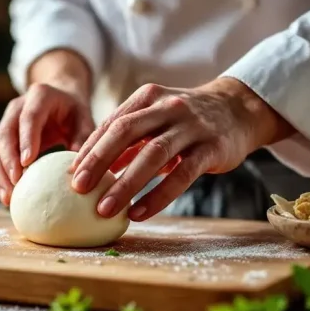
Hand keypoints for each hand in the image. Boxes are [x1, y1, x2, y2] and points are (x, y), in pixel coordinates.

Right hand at [0, 83, 94, 204]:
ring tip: (9, 196)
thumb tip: (77, 168)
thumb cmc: (73, 112)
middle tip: (16, 182)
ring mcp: (6, 123)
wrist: (58, 99)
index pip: (29, 117)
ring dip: (0, 173)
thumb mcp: (84, 118)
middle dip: (8, 160)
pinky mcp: (1, 139)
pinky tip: (7, 197)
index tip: (27, 162)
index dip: (26, 139)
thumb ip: (83, 138)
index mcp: (40, 96)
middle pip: (5, 133)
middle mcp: (17, 108)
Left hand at [69, 78, 292, 220]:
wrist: (239, 109)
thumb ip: (127, 137)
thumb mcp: (156, 116)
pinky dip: (158, 196)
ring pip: (152, 155)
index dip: (89, 149)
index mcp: (147, 98)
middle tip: (78, 188)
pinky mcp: (211, 148)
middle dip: (98, 161)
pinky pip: (181, 175)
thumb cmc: (186, 120)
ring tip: (105, 209)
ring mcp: (191, 126)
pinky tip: (139, 213)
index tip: (70, 174)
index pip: (111, 123)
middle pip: (125, 132)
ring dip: (126, 184)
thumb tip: (89, 166)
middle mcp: (167, 107)